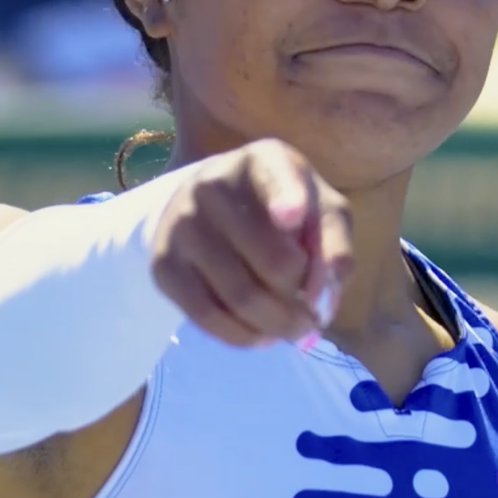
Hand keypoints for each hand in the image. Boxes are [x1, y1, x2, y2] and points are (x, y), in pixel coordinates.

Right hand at [151, 139, 354, 347]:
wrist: (206, 209)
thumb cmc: (280, 208)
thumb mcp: (319, 209)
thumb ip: (334, 241)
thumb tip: (330, 287)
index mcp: (264, 161)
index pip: (276, 177)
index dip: (287, 198)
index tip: (293, 217)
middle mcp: (214, 184)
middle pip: (274, 262)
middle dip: (302, 304)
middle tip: (311, 319)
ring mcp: (183, 224)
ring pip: (241, 296)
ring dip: (277, 327)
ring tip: (293, 332)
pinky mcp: (163, 264)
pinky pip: (206, 315)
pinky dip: (242, 336)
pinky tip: (261, 337)